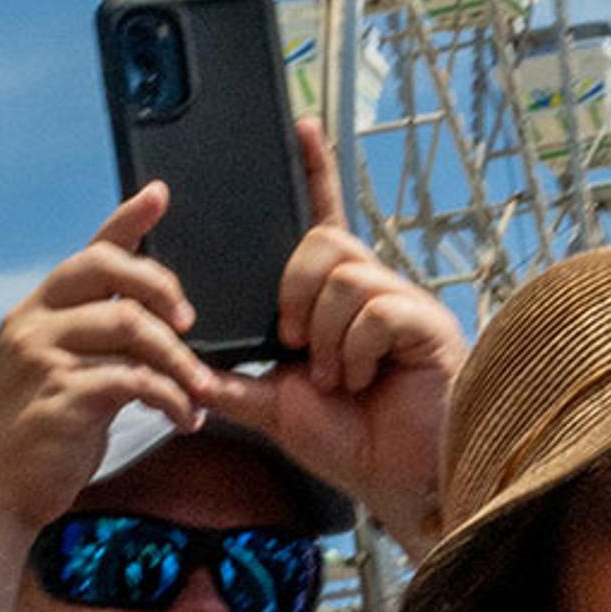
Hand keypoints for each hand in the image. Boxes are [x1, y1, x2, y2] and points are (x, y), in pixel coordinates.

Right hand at [0, 187, 221, 572]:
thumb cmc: (31, 437)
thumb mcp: (56, 375)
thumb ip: (92, 345)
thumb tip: (152, 329)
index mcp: (34, 312)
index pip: (87, 252)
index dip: (126, 220)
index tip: (161, 194)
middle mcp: (33, 324)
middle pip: (109, 272)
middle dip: (162, 286)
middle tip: (191, 321)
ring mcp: (44, 358)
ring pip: (131, 327)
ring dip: (180, 359)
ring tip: (201, 389)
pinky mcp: (62, 398)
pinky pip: (134, 380)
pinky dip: (171, 397)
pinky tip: (184, 417)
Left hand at [215, 122, 464, 549]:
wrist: (397, 487)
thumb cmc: (350, 443)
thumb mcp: (273, 404)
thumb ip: (230, 377)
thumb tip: (180, 361)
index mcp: (335, 298)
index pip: (323, 218)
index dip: (314, 171)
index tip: (298, 124)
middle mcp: (373, 288)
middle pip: (321, 241)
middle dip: (292, 292)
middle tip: (293, 347)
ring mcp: (404, 303)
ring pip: (341, 274)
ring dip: (323, 334)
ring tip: (336, 378)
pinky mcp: (430, 324)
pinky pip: (372, 308)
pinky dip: (352, 350)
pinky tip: (363, 380)